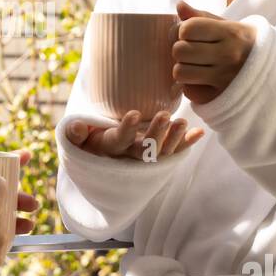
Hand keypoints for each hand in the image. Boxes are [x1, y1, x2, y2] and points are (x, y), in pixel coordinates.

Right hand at [66, 110, 203, 159]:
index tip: (133, 114)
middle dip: (156, 134)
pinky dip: (187, 143)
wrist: (101, 161)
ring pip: (162, 153)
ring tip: (184, 122)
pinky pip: (174, 152)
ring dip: (175, 139)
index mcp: (110, 148)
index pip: (119, 141)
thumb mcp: (78, 140)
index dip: (127, 130)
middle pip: (145, 150)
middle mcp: (130, 157)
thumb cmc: (89, 142)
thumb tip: (75, 126)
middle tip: (165, 115)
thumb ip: (75, 133)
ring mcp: (145, 158)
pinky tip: (200, 132)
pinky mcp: (158, 156)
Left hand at [173, 0, 257, 104]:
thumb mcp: (228, 26)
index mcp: (230, 33)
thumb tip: (179, 5)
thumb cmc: (243, 44)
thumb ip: (201, 16)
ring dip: (184, 69)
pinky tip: (203, 80)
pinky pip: (188, 91)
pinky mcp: (220, 97)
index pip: (187, 28)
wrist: (272, 72)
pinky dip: (191, 86)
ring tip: (196, 66)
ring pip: (180, 72)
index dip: (184, 30)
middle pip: (180, 51)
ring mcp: (224, 78)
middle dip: (182, 49)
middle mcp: (228, 55)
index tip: (193, 34)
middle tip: (193, 52)